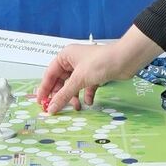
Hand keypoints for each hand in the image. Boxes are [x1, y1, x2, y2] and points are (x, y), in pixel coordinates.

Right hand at [37, 28, 160, 113]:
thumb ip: (64, 95)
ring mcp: (84, 68)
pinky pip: (86, 87)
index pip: (50, 74)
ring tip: (76, 107)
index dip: (44, 89)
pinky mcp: (95, 74)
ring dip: (73, 96)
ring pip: (73, 85)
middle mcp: (73, 61)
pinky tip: (89, 102)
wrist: (125, 60)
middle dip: (60, 95)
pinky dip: (86, 95)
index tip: (40, 102)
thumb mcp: (79, 80)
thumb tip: (51, 108)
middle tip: (57, 108)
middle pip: (61, 81)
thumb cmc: (100, 63)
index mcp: (65, 56)